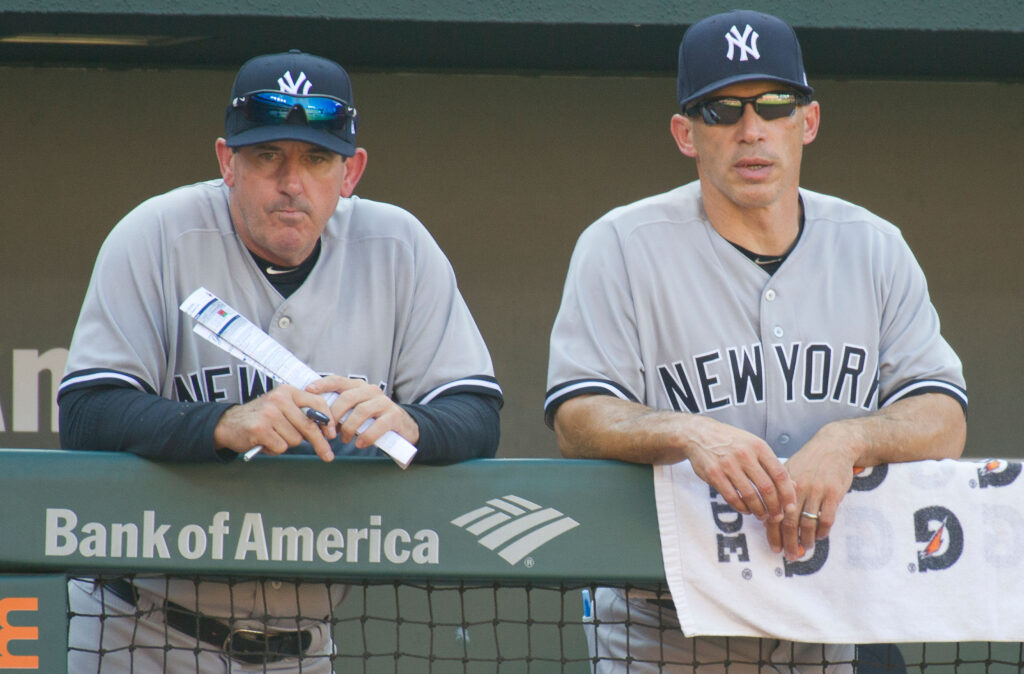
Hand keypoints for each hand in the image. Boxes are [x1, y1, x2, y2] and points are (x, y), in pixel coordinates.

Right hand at [213, 385, 336, 461]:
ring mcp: (268, 414)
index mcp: (287, 391)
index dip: (328, 421)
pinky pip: (281, 447)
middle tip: (327, 455)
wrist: (228, 423)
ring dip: (287, 443)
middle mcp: (279, 399)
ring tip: (273, 437)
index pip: (317, 403)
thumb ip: (302, 413)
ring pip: (295, 440)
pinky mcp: (259, 429)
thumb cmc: (260, 418)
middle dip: (320, 443)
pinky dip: (274, 450)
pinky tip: (264, 442)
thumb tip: (327, 430)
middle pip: (309, 425)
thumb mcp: (282, 407)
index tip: (332, 435)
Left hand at [306, 376, 419, 449]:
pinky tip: (359, 444)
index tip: (309, 390)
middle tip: (328, 431)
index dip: (323, 384)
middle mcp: (372, 391)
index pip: (338, 380)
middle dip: (334, 415)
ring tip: (344, 440)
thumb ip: (339, 410)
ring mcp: (384, 403)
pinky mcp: (394, 416)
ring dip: (349, 428)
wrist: (402, 428)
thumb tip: (315, 417)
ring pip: (361, 412)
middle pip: (348, 398)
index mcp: (359, 387)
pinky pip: (377, 426)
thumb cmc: (372, 420)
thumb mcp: (355, 411)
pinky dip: (365, 437)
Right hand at [683, 415, 796, 523]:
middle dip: (774, 507)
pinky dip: (741, 507)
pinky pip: (732, 497)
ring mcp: (728, 464)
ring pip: (750, 495)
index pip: (780, 474)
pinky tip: (746, 510)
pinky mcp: (714, 474)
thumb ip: (772, 465)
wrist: (699, 434)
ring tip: (762, 516)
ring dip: (759, 510)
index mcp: (758, 446)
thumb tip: (793, 486)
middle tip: (776, 516)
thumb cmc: (731, 442)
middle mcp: (744, 455)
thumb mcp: (754, 446)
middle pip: (767, 488)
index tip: (791, 507)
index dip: (788, 494)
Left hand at [767, 425, 856, 559]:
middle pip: (788, 521)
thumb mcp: (790, 471)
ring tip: (804, 549)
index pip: (773, 512)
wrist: (834, 445)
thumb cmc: (809, 461)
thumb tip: (770, 519)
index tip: (774, 547)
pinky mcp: (833, 493)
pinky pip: (826, 519)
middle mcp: (797, 487)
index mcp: (783, 484)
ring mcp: (816, 490)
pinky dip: (822, 532)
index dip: (772, 533)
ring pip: (807, 523)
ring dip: (805, 540)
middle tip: (789, 555)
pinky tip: (819, 537)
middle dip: (787, 542)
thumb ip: (780, 493)